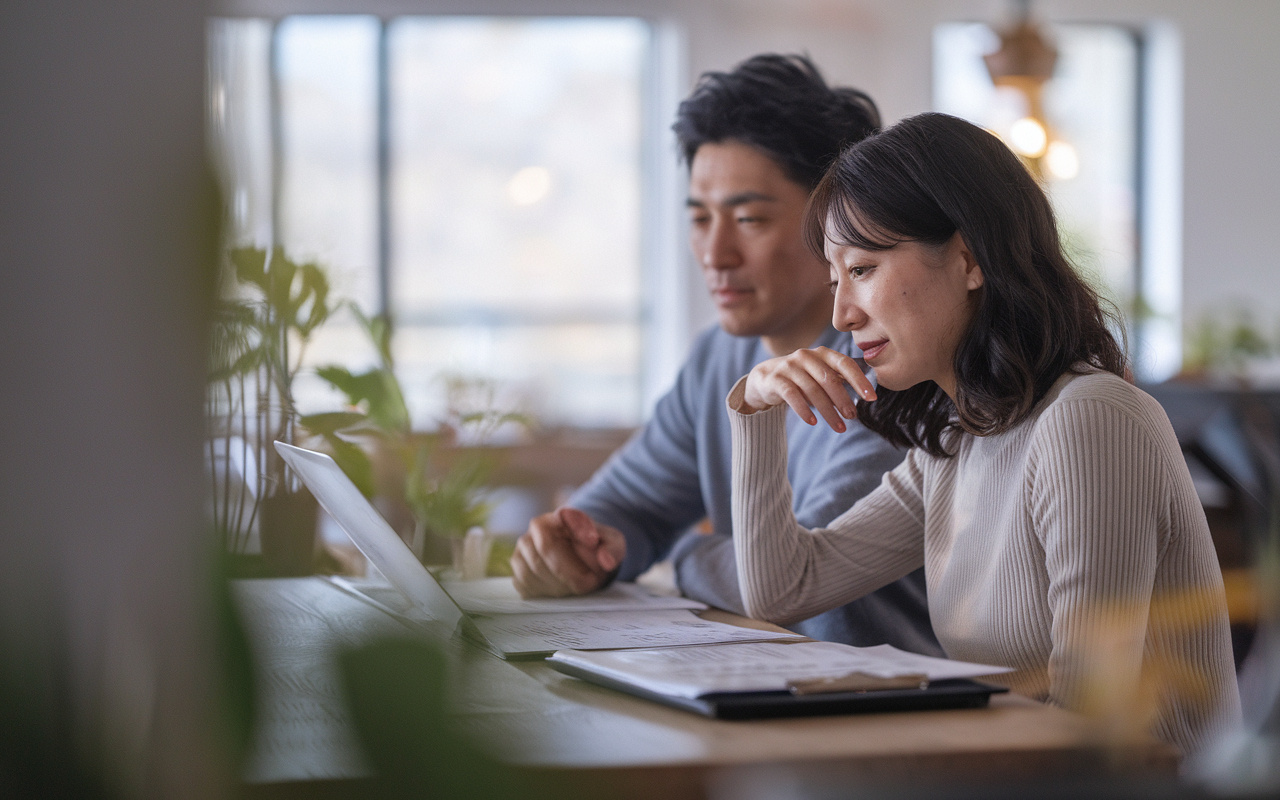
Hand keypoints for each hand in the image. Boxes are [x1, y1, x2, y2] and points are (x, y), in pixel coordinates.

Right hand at [511, 507, 625, 597]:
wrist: (586, 560)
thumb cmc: (597, 549)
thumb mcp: (613, 544)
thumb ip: (613, 549)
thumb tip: (606, 561)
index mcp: (558, 517)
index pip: (555, 524)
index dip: (571, 537)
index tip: (593, 544)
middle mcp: (536, 530)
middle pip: (543, 551)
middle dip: (568, 572)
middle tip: (590, 582)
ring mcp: (523, 551)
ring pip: (531, 571)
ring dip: (558, 585)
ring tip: (578, 587)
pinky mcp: (519, 571)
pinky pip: (525, 585)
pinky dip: (545, 592)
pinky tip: (562, 591)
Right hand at [738, 346, 876, 431]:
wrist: (765, 378)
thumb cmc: (800, 379)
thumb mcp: (820, 376)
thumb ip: (838, 381)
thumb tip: (864, 397)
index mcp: (822, 354)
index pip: (845, 364)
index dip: (859, 380)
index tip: (871, 398)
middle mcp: (806, 356)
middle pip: (829, 379)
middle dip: (843, 400)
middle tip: (852, 417)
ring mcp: (789, 366)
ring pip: (812, 390)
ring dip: (828, 411)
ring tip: (839, 427)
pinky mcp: (775, 379)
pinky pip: (792, 395)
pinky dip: (804, 409)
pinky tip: (813, 422)